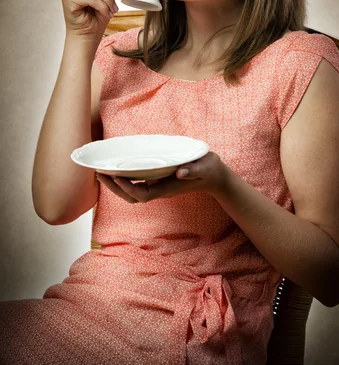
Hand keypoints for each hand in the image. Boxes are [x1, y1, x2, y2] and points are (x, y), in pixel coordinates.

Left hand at [95, 152, 231, 203]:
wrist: (214, 176)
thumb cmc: (209, 170)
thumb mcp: (205, 167)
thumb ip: (194, 170)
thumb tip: (180, 172)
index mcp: (168, 188)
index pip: (143, 194)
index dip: (128, 188)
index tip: (117, 177)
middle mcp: (160, 189)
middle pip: (132, 196)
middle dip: (114, 188)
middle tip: (99, 173)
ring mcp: (158, 186)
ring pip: (132, 192)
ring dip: (116, 185)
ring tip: (102, 172)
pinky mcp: (158, 180)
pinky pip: (137, 183)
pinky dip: (124, 178)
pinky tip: (117, 168)